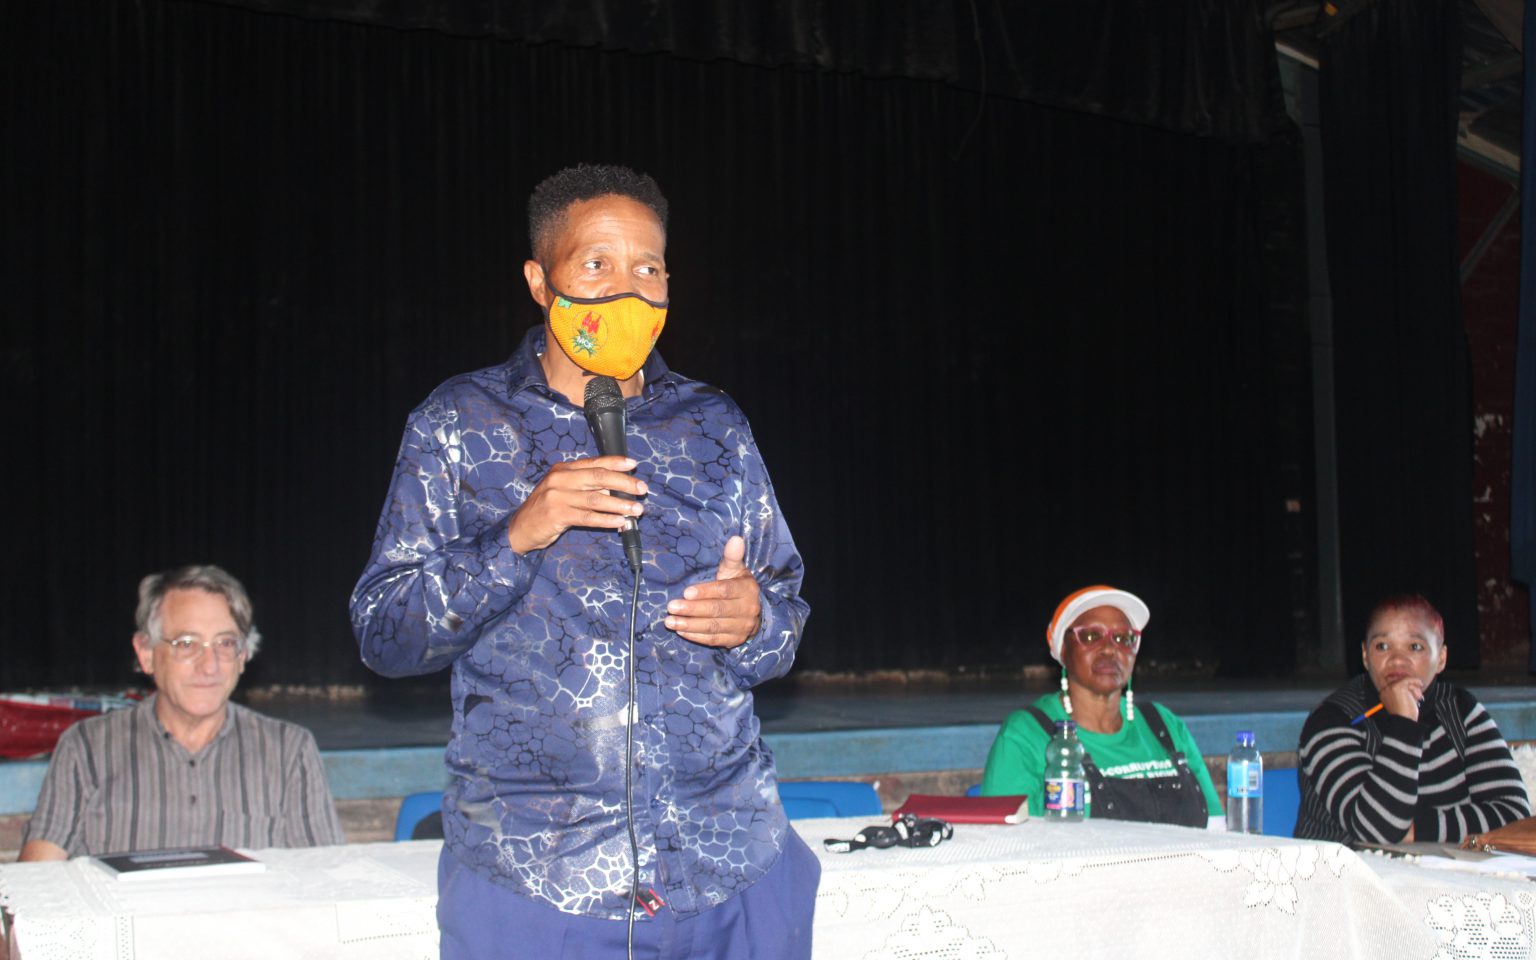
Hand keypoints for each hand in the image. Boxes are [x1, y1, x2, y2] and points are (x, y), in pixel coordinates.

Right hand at [506, 456, 645, 553]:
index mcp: (563, 469)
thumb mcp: (562, 490)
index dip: (615, 462)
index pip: (594, 462)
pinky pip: (588, 517)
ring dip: (620, 504)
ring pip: (597, 498)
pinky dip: (607, 519)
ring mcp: (557, 496)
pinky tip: (619, 522)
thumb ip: (585, 487)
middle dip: (624, 483)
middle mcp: (560, 479)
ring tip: (636, 510)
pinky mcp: (557, 515)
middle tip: (642, 489)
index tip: (633, 464)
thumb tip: (616, 489)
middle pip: (599, 477)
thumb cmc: (546, 508)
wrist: (520, 528)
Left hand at [665, 536, 760, 648]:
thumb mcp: (735, 570)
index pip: (724, 591)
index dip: (705, 592)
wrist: (753, 612)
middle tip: (671, 607)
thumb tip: (735, 539)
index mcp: (746, 589)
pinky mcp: (734, 641)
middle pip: (717, 610)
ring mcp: (742, 627)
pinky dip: (696, 636)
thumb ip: (732, 556)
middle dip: (692, 609)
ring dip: (689, 625)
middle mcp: (747, 609)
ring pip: (713, 627)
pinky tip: (681, 631)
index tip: (686, 592)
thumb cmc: (737, 585)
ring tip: (670, 621)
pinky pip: (713, 640)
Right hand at [1378, 676, 1425, 721]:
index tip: (1413, 687)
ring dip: (1414, 688)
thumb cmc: (1405, 715)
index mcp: (1384, 695)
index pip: (1394, 685)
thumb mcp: (1402, 703)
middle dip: (1410, 687)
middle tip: (1417, 694)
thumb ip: (1403, 695)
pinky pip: (1408, 679)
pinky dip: (1415, 681)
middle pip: (1399, 682)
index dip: (1405, 686)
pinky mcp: (1398, 686)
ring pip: (1404, 681)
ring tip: (1418, 696)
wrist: (1404, 720)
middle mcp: (1385, 690)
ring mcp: (1391, 687)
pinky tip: (1420, 683)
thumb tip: (1411, 687)